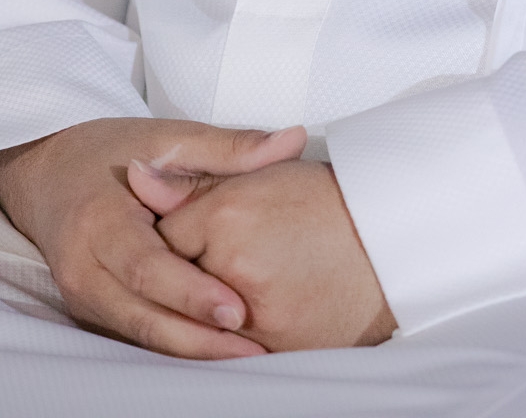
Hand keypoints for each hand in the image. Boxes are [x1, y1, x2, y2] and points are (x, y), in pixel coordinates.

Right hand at [0, 117, 304, 356]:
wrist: (47, 170)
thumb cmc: (111, 151)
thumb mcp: (168, 137)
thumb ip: (231, 146)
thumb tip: (292, 140)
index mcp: (101, 219)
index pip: (148, 267)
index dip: (191, 293)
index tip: (237, 311)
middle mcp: (84, 264)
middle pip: (142, 314)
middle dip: (197, 337)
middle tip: (252, 348)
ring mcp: (81, 293)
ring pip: (138, 333)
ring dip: (189, 349)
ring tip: (244, 356)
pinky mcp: (87, 308)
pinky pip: (132, 333)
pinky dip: (172, 342)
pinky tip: (211, 347)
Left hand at [129, 144, 395, 351]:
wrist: (389, 234)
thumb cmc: (322, 199)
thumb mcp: (256, 176)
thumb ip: (191, 180)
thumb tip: (135, 176)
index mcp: (228, 217)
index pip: (169, 237)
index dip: (179, 235)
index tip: (193, 232)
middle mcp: (235, 269)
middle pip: (181, 283)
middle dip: (189, 275)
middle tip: (219, 262)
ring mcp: (256, 315)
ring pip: (202, 323)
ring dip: (208, 311)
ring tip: (243, 284)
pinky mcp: (276, 347)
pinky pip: (235, 350)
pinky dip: (237, 338)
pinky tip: (258, 313)